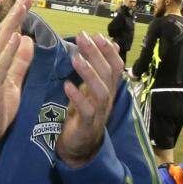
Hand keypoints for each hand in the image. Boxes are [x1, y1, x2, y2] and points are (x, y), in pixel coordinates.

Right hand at [0, 0, 34, 183]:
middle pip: (3, 34)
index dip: (17, 17)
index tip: (28, 0)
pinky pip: (0, 66)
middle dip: (15, 14)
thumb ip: (19, 63)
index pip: (8, 35)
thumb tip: (27, 41)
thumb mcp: (13, 83)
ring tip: (21, 7)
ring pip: (1, 45)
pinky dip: (7, 50)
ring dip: (11, 25)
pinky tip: (14, 37)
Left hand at [56, 32, 123, 167]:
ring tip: (76, 58)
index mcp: (108, 90)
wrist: (79, 148)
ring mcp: (99, 113)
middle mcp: (107, 99)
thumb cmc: (83, 115)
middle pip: (108, 74)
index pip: (115, 67)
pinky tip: (67, 85)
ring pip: (101, 91)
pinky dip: (78, 97)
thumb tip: (110, 45)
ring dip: (89, 73)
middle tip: (82, 38)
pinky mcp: (87, 126)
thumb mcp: (91, 89)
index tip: (96, 35)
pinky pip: (86, 111)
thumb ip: (98, 69)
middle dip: (96, 54)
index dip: (108, 51)